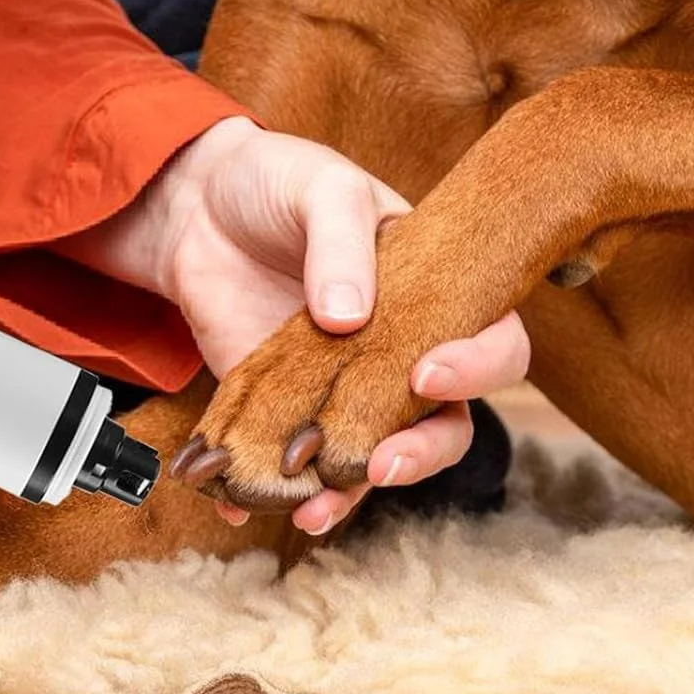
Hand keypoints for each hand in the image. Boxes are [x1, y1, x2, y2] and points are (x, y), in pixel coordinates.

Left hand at [62, 117, 530, 527]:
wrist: (200, 208)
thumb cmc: (280, 183)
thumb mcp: (320, 188)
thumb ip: (341, 242)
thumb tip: (348, 317)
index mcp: (437, 290)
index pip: (493, 342)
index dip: (477, 367)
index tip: (427, 375)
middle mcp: (403, 350)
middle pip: (444, 423)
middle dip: (420, 455)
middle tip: (377, 465)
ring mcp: (344, 387)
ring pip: (371, 457)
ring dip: (347, 494)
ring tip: (308, 510)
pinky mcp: (286, 408)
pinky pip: (292, 461)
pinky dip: (267, 491)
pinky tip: (234, 503)